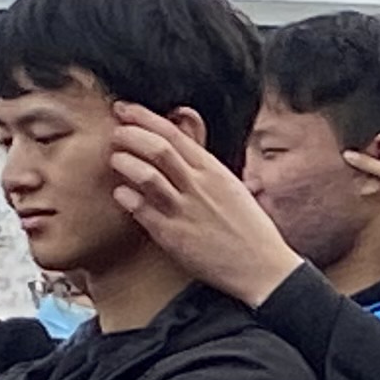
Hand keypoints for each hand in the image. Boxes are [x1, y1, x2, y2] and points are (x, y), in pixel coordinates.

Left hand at [104, 110, 301, 305]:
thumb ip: (206, 166)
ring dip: (124, 162)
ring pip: (144, 174)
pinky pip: (139, 207)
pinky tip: (121, 193)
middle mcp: (199, 187)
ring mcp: (184, 210)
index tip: (124, 110)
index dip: (143, 117)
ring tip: (116, 160)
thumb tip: (185, 143)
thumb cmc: (250, 230)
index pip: (173, 133)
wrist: (264, 269)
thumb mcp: (233, 188)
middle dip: (129, 134)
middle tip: (116, 133)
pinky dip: (124, 195)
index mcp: (215, 172)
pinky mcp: (172, 235)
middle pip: (156, 148)